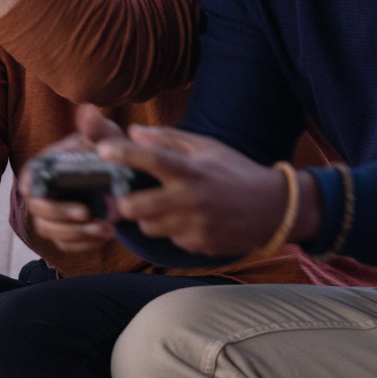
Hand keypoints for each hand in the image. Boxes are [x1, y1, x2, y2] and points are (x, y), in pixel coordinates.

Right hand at [19, 105, 126, 252]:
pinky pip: (66, 246)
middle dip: (63, 216)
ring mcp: (53, 215)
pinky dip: (85, 244)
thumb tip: (88, 111)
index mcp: (46, 167)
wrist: (124, 179)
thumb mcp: (107, 140)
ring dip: (77, 234)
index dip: (37, 191)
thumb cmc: (108, 153)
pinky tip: (106, 235)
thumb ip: (97, 129)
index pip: (30, 181)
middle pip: (39, 212)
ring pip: (51, 232)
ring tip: (107, 229)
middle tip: (89, 214)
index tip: (56, 198)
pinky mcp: (65, 233)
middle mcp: (43, 193)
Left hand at [98, 126, 317, 255]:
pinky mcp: (200, 246)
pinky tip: (187, 219)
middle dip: (126, 202)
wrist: (273, 209)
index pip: (153, 160)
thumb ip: (169, 139)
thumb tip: (134, 132)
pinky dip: (172, 230)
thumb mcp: (207, 147)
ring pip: (150, 227)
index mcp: (192, 171)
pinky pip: (171, 239)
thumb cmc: (235, 171)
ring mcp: (195, 227)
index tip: (102, 149)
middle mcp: (191, 200)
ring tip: (164, 205)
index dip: (125, 154)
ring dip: (148, 218)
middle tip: (128, 195)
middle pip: (138, 207)